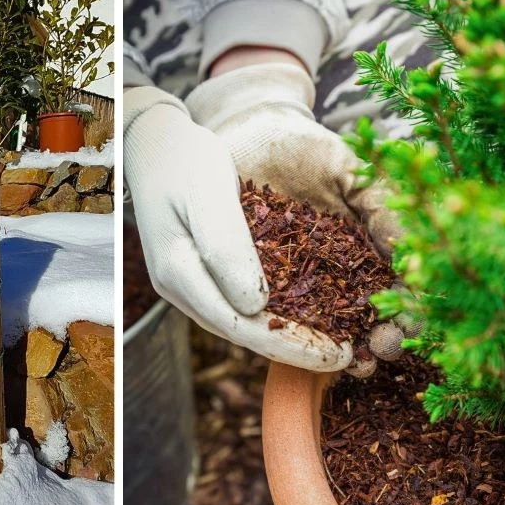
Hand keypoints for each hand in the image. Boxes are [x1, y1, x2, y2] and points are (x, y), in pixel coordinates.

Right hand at [124, 86, 352, 371]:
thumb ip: (228, 249)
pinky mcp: (197, 274)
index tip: (334, 356)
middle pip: (240, 331)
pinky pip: (237, 304)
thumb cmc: (185, 163)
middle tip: (346, 357)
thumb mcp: (210, 196)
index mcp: (179, 272)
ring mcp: (185, 284)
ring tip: (332, 344)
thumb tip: (255, 306)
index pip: (238, 324)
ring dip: (285, 337)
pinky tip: (304, 316)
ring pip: (239, 322)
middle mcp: (179, 288)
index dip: (288, 346)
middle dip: (293, 350)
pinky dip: (273, 315)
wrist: (157, 147)